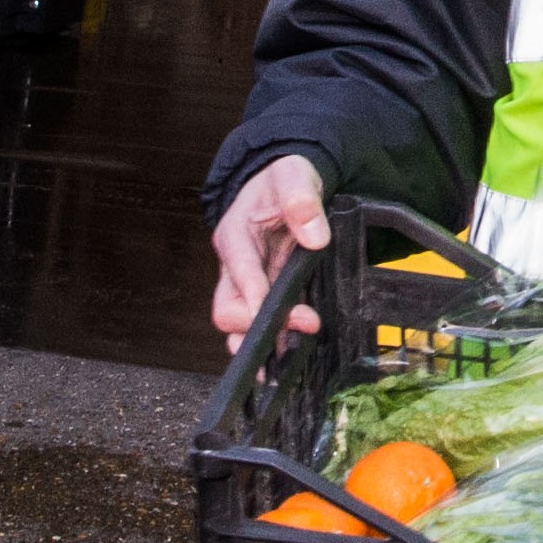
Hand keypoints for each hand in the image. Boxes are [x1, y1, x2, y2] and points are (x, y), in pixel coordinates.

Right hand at [210, 154, 329, 354]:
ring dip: (259, 344)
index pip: (238, 274)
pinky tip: (287, 357)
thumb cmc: (284, 177)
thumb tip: (315, 237)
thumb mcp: (293, 176)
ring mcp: (247, 282)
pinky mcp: (263, 291)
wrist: (286, 180)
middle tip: (303, 325)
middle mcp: (235, 265)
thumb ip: (302, 201)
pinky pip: (261, 321)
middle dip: (256, 326)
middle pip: (227, 308)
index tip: (282, 314)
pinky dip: (272, 339)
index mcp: (235, 236)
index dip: (254, 298)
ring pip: (238, 323)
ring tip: (280, 366)